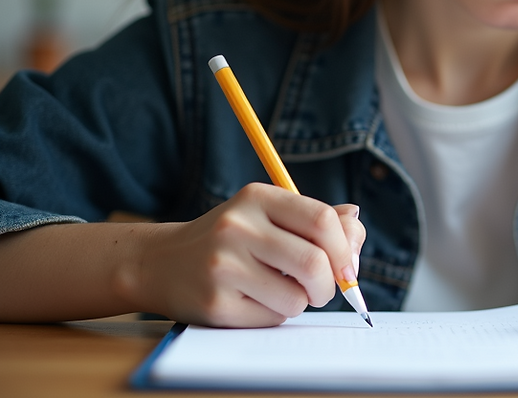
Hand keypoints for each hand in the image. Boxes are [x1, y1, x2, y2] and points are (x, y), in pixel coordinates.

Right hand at [126, 183, 365, 326]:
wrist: (161, 263)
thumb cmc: (231, 240)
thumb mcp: (267, 216)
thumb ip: (314, 220)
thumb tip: (355, 225)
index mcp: (257, 198)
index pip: (321, 220)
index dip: (345, 248)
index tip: (348, 266)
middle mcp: (238, 227)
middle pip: (314, 263)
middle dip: (330, 285)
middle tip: (323, 290)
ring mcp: (223, 266)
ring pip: (296, 298)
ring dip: (301, 303)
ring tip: (282, 292)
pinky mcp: (214, 304)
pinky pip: (271, 319)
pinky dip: (275, 315)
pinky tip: (255, 302)